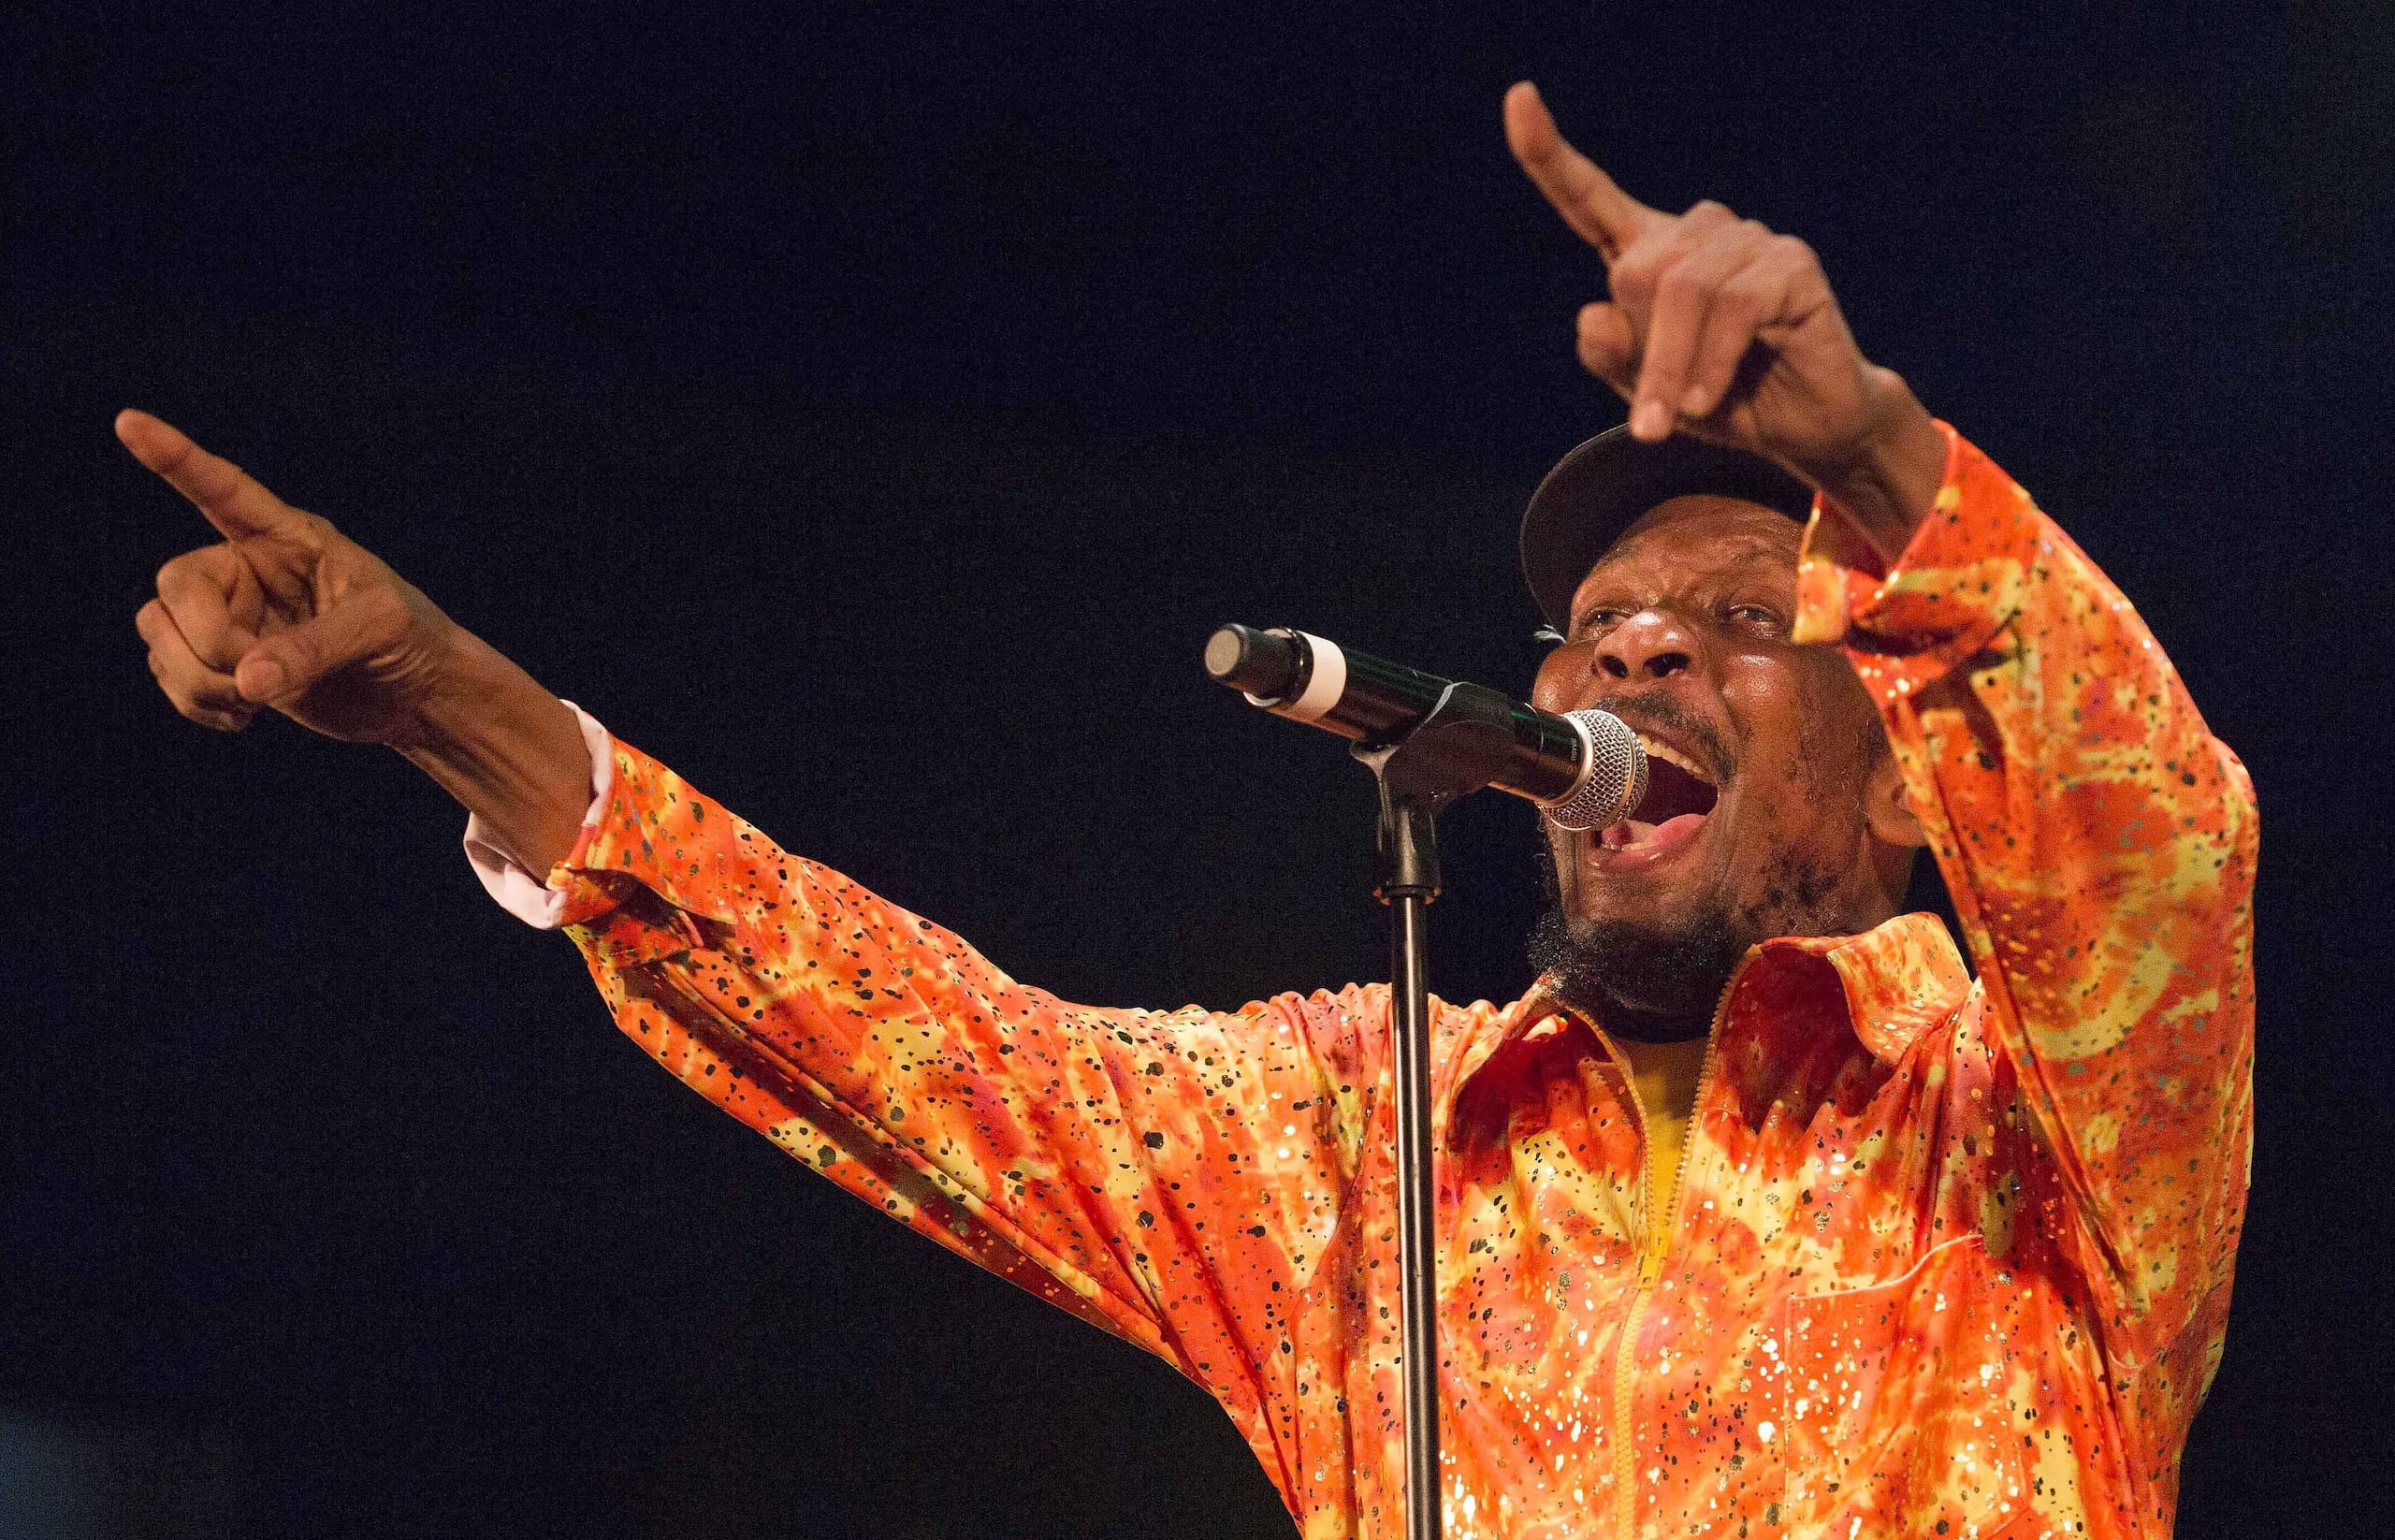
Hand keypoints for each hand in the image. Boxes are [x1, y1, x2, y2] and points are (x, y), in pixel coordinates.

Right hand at [124, 410, 457, 746]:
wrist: (416, 697)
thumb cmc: (413, 641)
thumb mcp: (379, 629)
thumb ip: (315, 649)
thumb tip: (246, 679)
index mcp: (288, 537)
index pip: (223, 489)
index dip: (175, 458)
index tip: (129, 421)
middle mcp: (247, 568)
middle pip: (173, 584)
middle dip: (205, 640)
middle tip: (257, 678)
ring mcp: (229, 615)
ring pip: (158, 632)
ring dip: (196, 680)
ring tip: (255, 703)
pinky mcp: (222, 662)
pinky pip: (169, 675)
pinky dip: (196, 703)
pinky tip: (245, 717)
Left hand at [1504, 82, 1942, 548]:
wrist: (1804, 427)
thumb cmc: (1722, 401)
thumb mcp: (1646, 393)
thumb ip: (1611, 357)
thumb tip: (1590, 313)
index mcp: (1649, 251)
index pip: (1588, 197)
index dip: (1549, 154)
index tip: (1519, 99)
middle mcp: (1697, 232)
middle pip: (1635, 272)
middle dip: (1641, 350)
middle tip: (1655, 409)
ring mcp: (1748, 241)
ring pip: (1682, 290)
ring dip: (1671, 366)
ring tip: (1678, 416)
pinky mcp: (1791, 263)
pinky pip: (1733, 306)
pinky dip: (1709, 363)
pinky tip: (1703, 401)